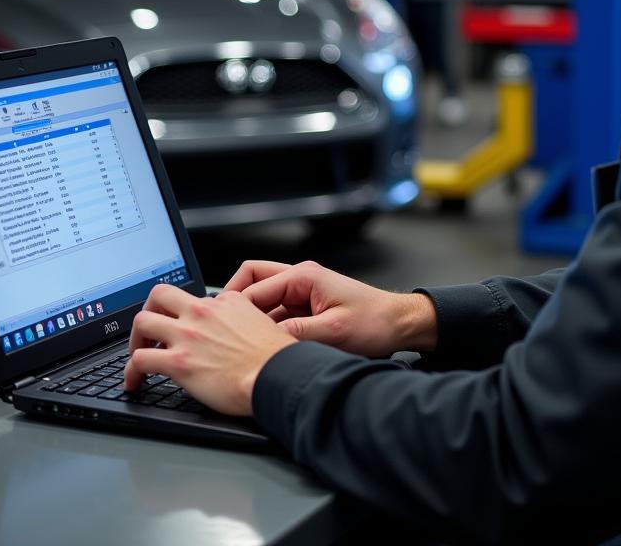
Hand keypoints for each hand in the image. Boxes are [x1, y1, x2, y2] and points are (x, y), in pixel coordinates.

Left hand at [123, 284, 296, 415]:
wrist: (277, 375)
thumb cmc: (276, 357)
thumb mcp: (263, 322)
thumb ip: (243, 319)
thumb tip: (237, 330)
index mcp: (226, 301)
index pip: (194, 299)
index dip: (186, 315)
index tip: (184, 328)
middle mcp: (203, 312)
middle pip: (159, 295)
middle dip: (150, 311)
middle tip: (151, 332)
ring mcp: (188, 335)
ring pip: (142, 322)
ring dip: (135, 340)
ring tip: (138, 355)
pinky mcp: (179, 362)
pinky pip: (140, 360)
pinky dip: (131, 372)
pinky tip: (134, 382)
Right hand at [224, 259, 437, 357]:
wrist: (399, 325)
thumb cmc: (375, 321)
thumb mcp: (334, 331)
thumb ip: (297, 334)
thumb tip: (266, 340)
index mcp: (304, 276)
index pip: (254, 283)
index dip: (235, 305)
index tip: (222, 326)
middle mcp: (300, 279)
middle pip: (252, 282)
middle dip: (235, 303)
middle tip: (222, 327)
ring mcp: (302, 293)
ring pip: (262, 300)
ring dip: (251, 318)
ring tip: (237, 340)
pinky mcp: (306, 309)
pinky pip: (275, 313)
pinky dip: (265, 327)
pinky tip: (260, 346)